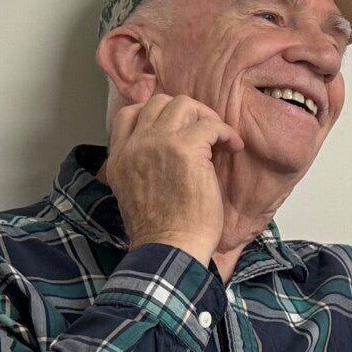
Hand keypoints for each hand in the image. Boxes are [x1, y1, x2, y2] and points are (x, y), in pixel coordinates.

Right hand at [104, 94, 243, 265]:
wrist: (169, 248)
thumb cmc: (161, 230)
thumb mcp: (133, 192)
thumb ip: (141, 166)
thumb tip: (168, 150)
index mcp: (118, 158)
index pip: (128, 114)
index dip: (156, 114)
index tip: (178, 127)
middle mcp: (134, 145)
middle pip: (159, 102)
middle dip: (187, 112)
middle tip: (204, 132)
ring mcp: (157, 143)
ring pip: (183, 104)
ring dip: (206, 118)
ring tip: (219, 138)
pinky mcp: (185, 148)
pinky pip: (210, 124)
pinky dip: (226, 133)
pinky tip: (233, 148)